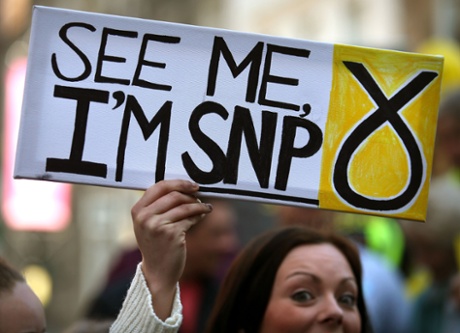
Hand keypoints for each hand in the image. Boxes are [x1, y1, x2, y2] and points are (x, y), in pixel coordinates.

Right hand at [131, 179, 211, 319]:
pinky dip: (199, 214)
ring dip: (198, 205)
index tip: (191, 185)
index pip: (159, 187)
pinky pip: (190, 218)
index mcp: (137, 211)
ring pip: (185, 206)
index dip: (178, 183)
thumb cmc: (156, 245)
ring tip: (204, 207)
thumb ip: (158, 206)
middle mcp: (145, 217)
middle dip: (190, 194)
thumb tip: (183, 186)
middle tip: (199, 196)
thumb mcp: (149, 224)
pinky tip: (203, 215)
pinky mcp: (172, 234)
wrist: (157, 272)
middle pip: (174, 195)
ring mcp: (157, 226)